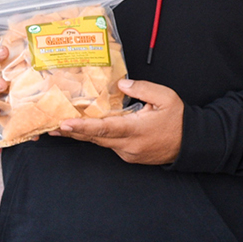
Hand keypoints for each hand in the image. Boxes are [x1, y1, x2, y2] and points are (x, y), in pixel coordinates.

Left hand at [56, 79, 183, 164]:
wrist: (191, 144)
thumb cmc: (179, 120)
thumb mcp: (166, 98)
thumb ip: (142, 89)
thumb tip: (121, 85)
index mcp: (136, 130)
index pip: (105, 129)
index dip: (83, 127)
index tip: (65, 124)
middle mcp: (129, 145)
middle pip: (95, 138)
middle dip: (72, 132)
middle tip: (51, 126)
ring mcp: (127, 153)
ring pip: (100, 142)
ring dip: (81, 134)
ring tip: (61, 128)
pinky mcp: (128, 156)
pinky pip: (109, 145)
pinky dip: (96, 137)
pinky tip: (85, 130)